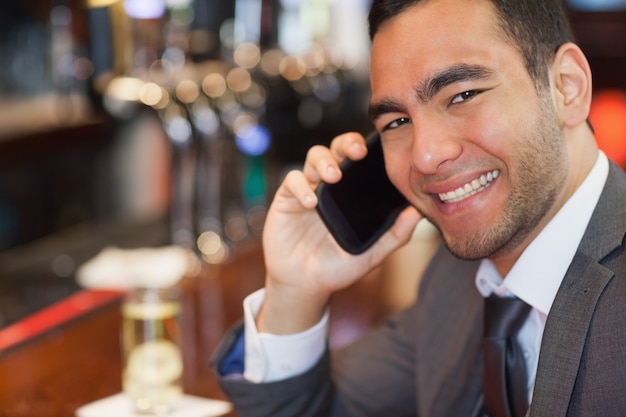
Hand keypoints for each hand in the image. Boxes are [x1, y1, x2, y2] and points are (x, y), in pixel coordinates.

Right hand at [258, 132, 421, 333]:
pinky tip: (311, 203)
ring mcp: (309, 189)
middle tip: (357, 152)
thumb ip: (396, 234)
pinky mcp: (287, 198)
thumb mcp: (372, 254)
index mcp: (352, 192)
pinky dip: (302, 187)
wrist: (305, 285)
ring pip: (315, 157)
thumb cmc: (338, 267)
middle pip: (337, 148)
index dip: (368, 147)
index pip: (360, 159)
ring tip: (333, 177)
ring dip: (325, 161)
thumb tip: (418, 212)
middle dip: (347, 143)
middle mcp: (331, 185)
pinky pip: (293, 181)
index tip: (377, 151)